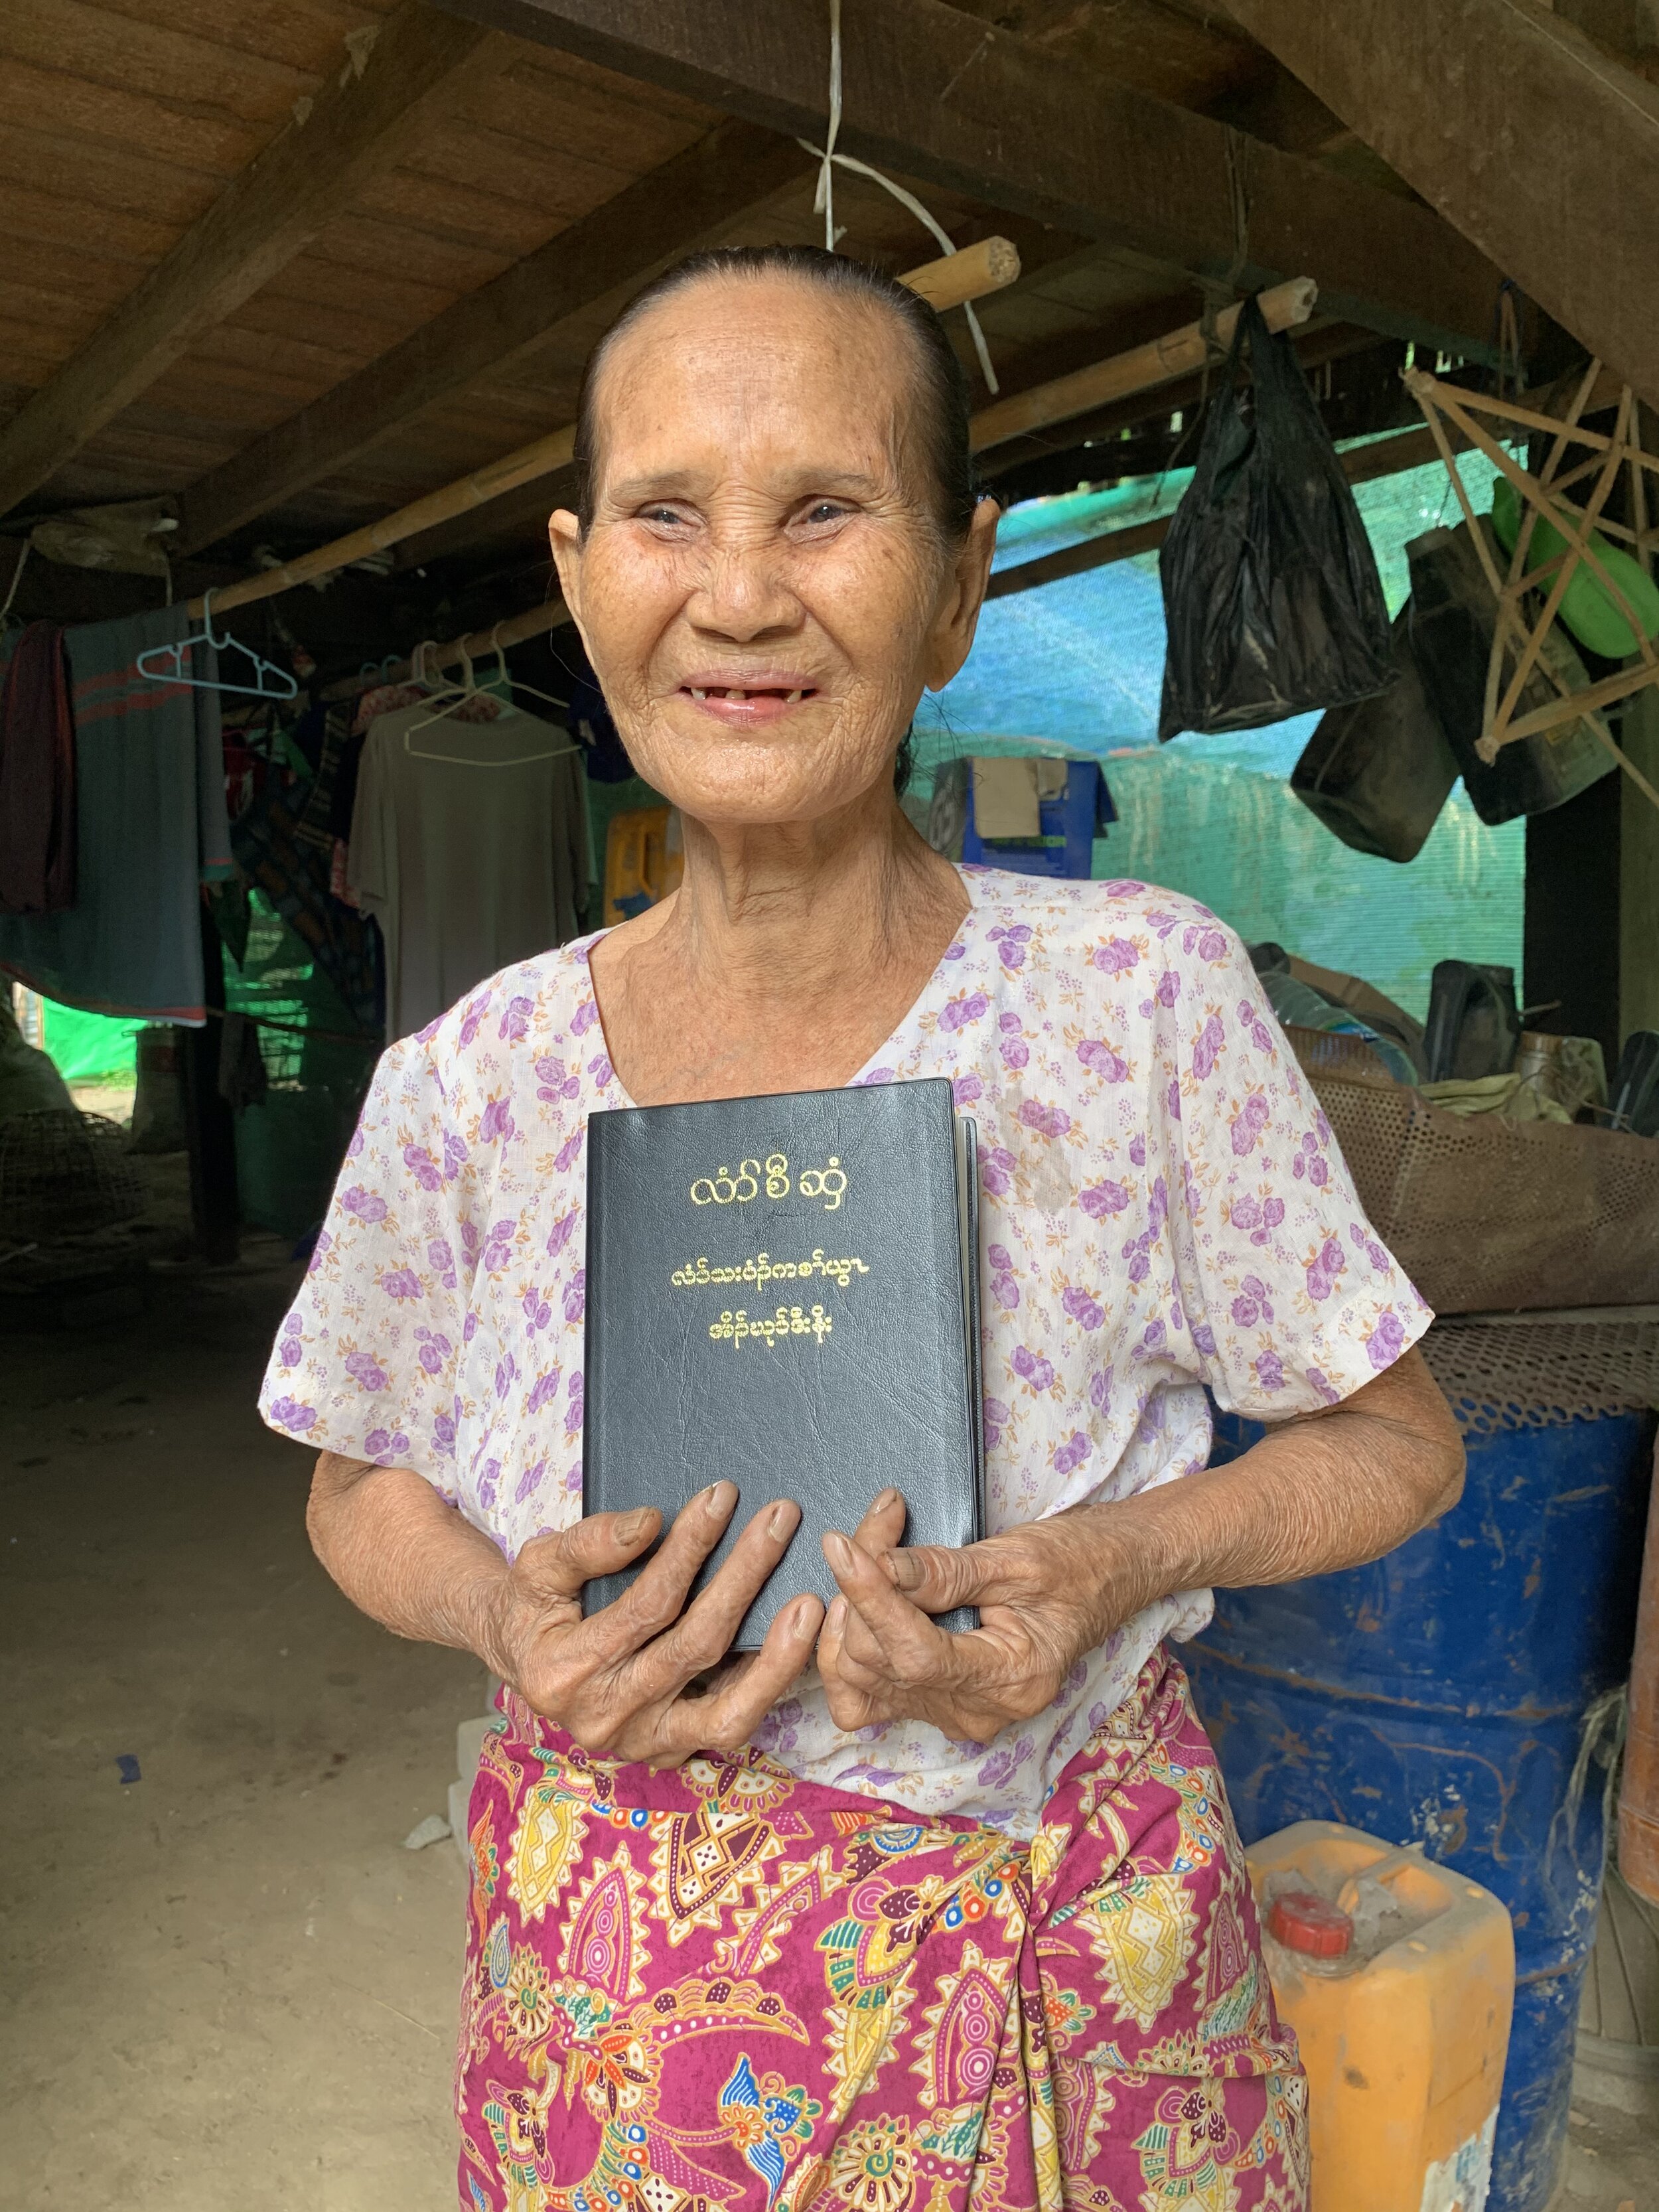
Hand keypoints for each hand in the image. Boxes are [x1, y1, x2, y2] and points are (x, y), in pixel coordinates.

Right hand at [482, 1480, 821, 1765]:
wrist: (522, 1659)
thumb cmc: (534, 1605)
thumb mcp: (540, 1565)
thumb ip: (587, 1544)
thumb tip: (650, 1522)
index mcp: (562, 1672)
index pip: (646, 1606)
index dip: (689, 1549)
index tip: (722, 1497)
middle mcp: (603, 1719)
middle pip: (693, 1647)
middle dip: (743, 1578)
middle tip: (781, 1520)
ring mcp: (641, 1744)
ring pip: (725, 1712)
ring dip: (776, 1657)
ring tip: (813, 1603)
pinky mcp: (669, 1752)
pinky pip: (729, 1727)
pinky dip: (767, 1690)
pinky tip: (798, 1646)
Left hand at [816, 1499, 1148, 1742]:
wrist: (1110, 1578)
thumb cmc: (1077, 1563)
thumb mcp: (1017, 1558)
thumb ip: (944, 1570)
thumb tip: (876, 1564)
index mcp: (1012, 1680)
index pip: (915, 1653)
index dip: (870, 1598)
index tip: (840, 1545)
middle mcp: (978, 1712)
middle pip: (881, 1664)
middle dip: (862, 1589)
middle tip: (878, 1524)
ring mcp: (955, 1714)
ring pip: (861, 1681)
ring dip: (851, 1614)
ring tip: (873, 1553)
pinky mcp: (937, 1703)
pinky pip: (868, 1695)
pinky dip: (852, 1651)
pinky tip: (864, 1605)